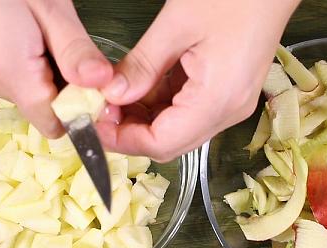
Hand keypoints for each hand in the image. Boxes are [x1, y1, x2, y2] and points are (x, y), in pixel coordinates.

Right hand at [0, 0, 112, 137]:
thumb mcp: (51, 8)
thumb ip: (75, 50)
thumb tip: (102, 82)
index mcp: (10, 71)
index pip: (53, 124)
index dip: (80, 114)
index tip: (99, 94)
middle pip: (44, 110)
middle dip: (67, 90)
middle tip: (75, 55)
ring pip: (31, 95)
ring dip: (49, 77)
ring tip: (48, 39)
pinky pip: (15, 82)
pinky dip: (32, 69)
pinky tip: (33, 41)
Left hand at [98, 0, 299, 161]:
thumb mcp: (176, 25)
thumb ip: (141, 66)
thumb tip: (111, 96)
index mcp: (217, 100)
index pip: (163, 143)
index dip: (124, 140)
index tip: (95, 121)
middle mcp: (228, 112)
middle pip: (171, 143)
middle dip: (131, 131)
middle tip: (101, 107)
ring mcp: (231, 104)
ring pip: (178, 129)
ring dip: (145, 118)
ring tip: (116, 93)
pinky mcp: (228, 93)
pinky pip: (189, 112)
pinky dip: (162, 105)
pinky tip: (142, 85)